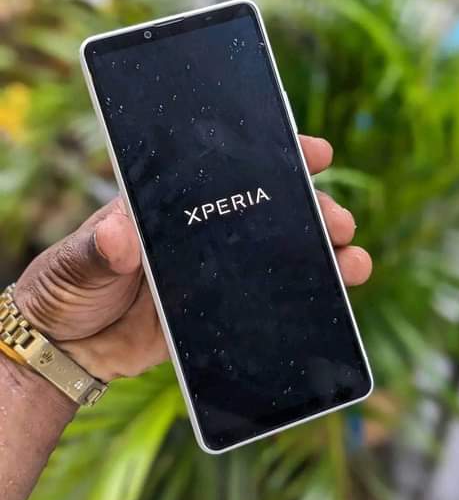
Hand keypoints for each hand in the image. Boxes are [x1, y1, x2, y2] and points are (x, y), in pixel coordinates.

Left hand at [14, 135, 371, 382]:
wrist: (68, 347)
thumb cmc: (66, 288)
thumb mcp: (77, 262)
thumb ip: (97, 249)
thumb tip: (120, 238)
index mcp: (171, 205)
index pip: (230, 168)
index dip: (277, 155)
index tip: (314, 151)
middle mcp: (201, 232)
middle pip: (269, 210)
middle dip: (313, 209)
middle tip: (338, 220)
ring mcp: (214, 271)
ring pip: (278, 253)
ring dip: (320, 252)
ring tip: (351, 260)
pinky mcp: (219, 309)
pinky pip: (268, 298)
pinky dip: (302, 297)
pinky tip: (330, 299)